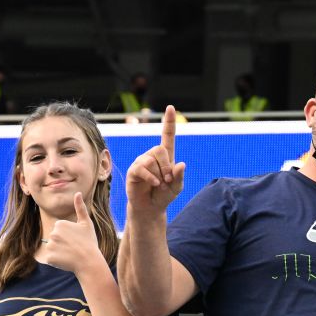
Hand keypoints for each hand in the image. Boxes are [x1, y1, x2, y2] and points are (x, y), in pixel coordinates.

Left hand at [43, 192, 106, 275]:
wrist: (90, 262)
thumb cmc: (90, 242)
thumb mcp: (87, 223)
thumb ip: (80, 208)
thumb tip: (78, 192)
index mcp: (60, 224)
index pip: (60, 231)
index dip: (69, 236)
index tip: (77, 240)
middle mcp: (53, 233)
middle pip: (55, 239)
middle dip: (63, 244)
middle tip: (75, 248)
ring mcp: (50, 246)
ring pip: (53, 249)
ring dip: (60, 253)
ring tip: (71, 255)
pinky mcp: (49, 257)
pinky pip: (51, 259)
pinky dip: (57, 262)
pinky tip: (66, 261)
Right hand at [125, 105, 186, 222]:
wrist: (150, 208)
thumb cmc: (164, 195)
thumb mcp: (177, 187)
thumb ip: (180, 177)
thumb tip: (181, 164)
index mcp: (165, 156)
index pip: (167, 136)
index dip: (168, 122)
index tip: (170, 107)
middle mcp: (152, 156)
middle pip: (159, 149)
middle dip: (166, 166)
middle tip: (168, 180)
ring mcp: (141, 162)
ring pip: (151, 160)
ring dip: (159, 174)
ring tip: (160, 185)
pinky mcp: (133, 170)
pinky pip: (142, 168)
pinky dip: (151, 177)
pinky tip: (154, 184)